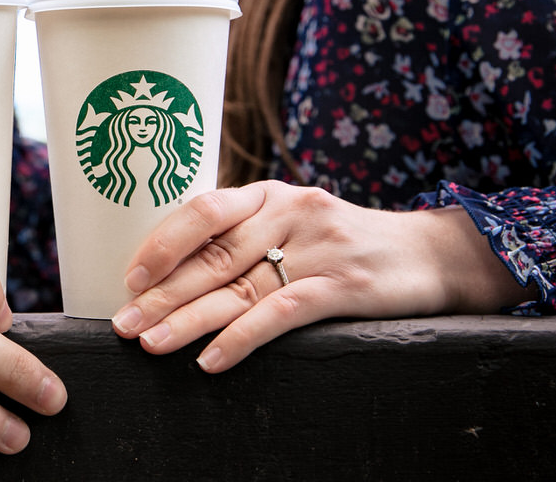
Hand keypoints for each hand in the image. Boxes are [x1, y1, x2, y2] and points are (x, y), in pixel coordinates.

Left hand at [111, 181, 526, 371]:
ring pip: (240, 286)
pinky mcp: (343, 284)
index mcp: (268, 194)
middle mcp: (289, 211)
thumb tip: (172, 273)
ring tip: (151, 344)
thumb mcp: (293, 224)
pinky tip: (212, 361)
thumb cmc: (344, 243)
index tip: (130, 277)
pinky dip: (242, 338)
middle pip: (214, 256)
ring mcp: (317, 246)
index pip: (203, 211)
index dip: (162, 244)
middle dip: (163, 293)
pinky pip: (281, 312)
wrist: (432, 253)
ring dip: (189, 320)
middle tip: (124, 324)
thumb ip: (244, 239)